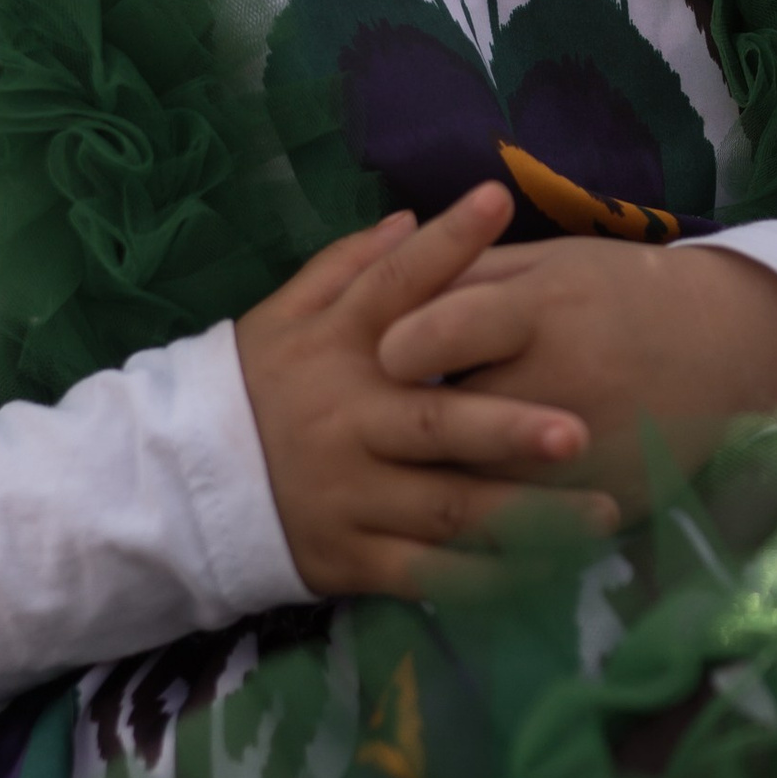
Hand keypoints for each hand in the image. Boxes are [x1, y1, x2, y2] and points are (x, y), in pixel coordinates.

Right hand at [237, 186, 616, 599]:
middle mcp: (350, 421)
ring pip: (449, 510)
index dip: (444, 243)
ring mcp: (352, 495)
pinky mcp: (351, 557)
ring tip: (602, 514)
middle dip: (509, 430)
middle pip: (438, 423)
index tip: (497, 198)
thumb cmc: (251, 389)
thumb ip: (347, 268)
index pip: (393, 285)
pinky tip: (547, 573)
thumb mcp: (282, 318)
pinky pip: (429, 575)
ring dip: (529, 516)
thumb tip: (408, 217)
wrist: (173, 483)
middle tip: (578, 429)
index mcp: (337, 349)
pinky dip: (487, 579)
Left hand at [375, 239, 776, 522]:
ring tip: (402, 487)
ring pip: (486, 486)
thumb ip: (468, 276)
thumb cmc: (623, 293)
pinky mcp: (608, 499)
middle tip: (375, 435)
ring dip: (436, 491)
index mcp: (543, 308)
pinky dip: (490, 534)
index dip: (405, 345)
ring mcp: (589, 450)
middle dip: (406, 431)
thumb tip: (383, 292)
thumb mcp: (550, 263)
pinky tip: (459, 530)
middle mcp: (562, 379)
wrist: (731, 348)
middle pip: (453, 420)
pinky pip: (531, 530)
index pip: (448, 329)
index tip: (385, 356)